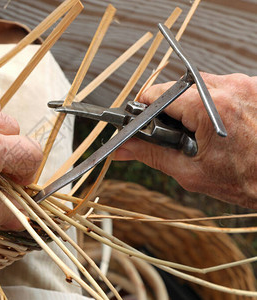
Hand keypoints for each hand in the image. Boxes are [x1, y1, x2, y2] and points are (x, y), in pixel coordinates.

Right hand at [114, 73, 256, 208]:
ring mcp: (247, 84)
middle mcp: (230, 88)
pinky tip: (223, 125)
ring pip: (202, 84)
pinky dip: (216, 102)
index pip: (160, 93)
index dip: (146, 106)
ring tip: (204, 131)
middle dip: (173, 107)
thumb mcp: (190, 172)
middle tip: (180, 132)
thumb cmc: (246, 181)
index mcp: (209, 107)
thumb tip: (123, 148)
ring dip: (195, 103)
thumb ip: (151, 155)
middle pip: (180, 86)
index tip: (143, 118)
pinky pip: (224, 86)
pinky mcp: (256, 87)